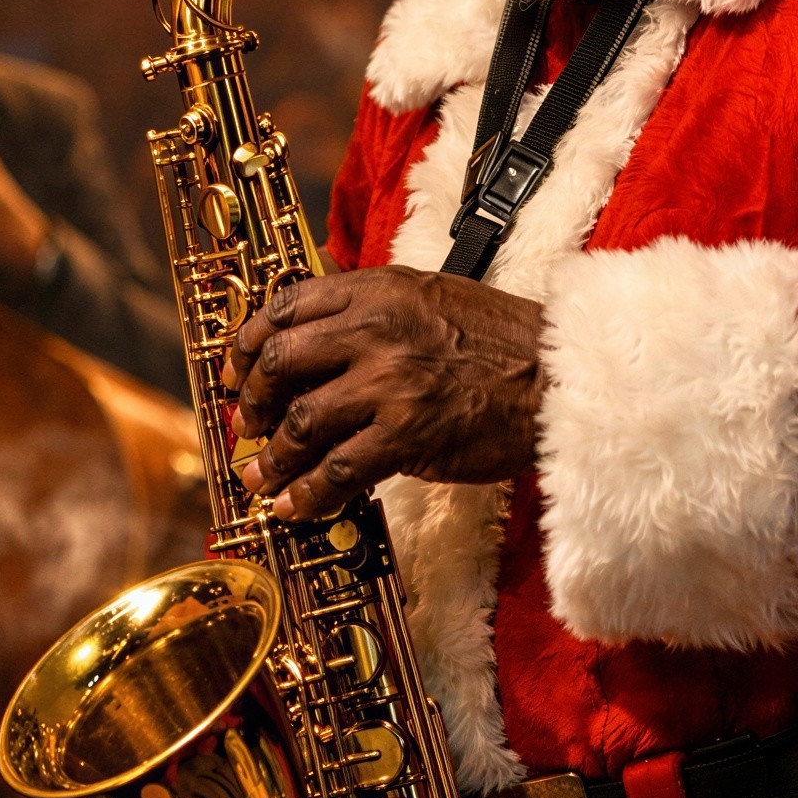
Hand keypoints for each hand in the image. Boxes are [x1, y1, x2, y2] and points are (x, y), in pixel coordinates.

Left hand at [223, 267, 543, 517]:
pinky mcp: (408, 434)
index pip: (286, 307)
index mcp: (379, 289)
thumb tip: (318, 339)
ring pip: (300, 421)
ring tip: (261, 477)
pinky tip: (294, 508)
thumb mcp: (432, 297)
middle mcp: (376, 328)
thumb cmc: (504, 342)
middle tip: (248, 426)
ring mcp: (390, 382)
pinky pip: (337, 470)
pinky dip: (307, 495)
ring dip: (272, 457)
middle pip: (280, 361)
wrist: (559, 381)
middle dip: (252, 401)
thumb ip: (376, 308)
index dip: (249, 342)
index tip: (238, 370)